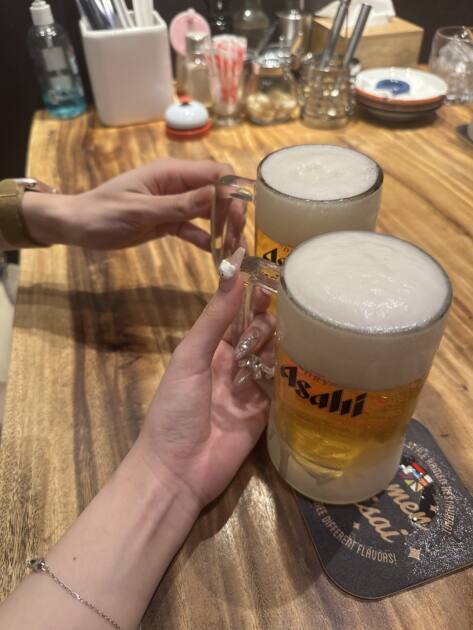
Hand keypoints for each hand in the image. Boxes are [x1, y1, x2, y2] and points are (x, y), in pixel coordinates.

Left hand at [22, 158, 232, 249]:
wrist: (77, 225)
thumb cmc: (103, 214)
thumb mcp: (141, 211)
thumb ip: (180, 205)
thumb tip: (218, 196)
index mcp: (171, 172)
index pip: (215, 173)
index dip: (233, 192)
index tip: (238, 217)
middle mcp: (178, 184)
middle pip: (218, 192)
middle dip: (232, 213)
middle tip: (237, 240)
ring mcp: (175, 202)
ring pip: (210, 211)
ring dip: (223, 228)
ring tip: (233, 250)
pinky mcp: (169, 220)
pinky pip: (194, 227)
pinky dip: (206, 239)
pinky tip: (216, 254)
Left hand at [134, 248, 275, 506]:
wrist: (178, 471)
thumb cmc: (176, 409)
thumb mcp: (190, 358)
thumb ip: (214, 319)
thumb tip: (233, 272)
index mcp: (208, 350)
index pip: (233, 315)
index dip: (250, 296)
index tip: (270, 274)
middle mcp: (231, 365)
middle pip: (256, 334)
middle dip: (269, 320)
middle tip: (284, 310)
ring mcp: (249, 389)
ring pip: (272, 357)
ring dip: (280, 343)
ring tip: (294, 331)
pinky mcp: (265, 412)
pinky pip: (282, 387)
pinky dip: (292, 372)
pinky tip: (306, 356)